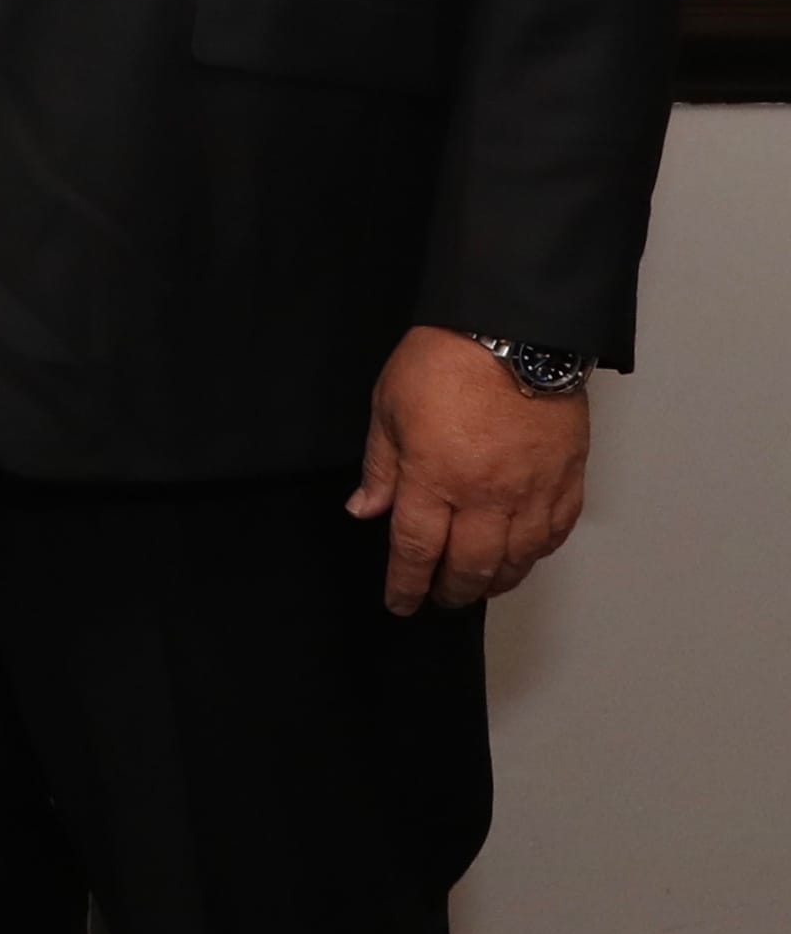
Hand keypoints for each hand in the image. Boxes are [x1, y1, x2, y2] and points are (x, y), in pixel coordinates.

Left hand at [351, 325, 588, 612]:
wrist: (513, 331)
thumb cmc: (445, 359)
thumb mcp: (389, 407)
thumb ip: (380, 467)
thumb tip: (366, 510)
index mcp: (435, 477)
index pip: (416, 549)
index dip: (406, 583)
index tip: (400, 602)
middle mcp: (487, 495)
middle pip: (470, 565)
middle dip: (452, 591)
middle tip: (440, 600)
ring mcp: (532, 490)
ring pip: (518, 558)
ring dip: (496, 581)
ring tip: (479, 586)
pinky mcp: (567, 479)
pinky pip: (556, 533)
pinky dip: (537, 553)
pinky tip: (523, 555)